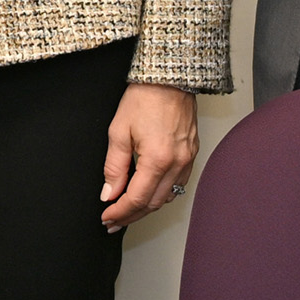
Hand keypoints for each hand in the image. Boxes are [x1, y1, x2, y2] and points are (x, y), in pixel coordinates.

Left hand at [100, 83, 197, 231]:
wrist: (170, 78)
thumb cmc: (144, 98)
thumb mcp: (118, 131)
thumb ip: (114, 166)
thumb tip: (109, 192)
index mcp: (158, 159)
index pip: (137, 198)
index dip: (120, 212)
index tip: (107, 218)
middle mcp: (177, 163)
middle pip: (153, 203)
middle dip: (131, 215)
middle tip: (113, 222)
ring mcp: (188, 159)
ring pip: (167, 197)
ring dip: (146, 207)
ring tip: (127, 212)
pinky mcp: (192, 154)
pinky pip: (178, 184)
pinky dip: (161, 194)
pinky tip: (148, 195)